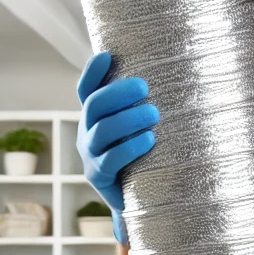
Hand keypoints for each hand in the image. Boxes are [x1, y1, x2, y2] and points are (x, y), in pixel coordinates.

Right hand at [76, 52, 158, 243]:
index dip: (93, 72)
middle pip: (95, 105)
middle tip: (144, 87)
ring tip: (154, 114)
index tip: (109, 56)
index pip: (86, 90)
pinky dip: (130, 148)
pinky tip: (149, 139)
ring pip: (102, 130)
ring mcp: (90, 154)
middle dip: (118, 93)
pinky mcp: (99, 175)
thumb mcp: (141, 130)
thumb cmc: (144, 157)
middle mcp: (87, 132)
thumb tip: (167, 78)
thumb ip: (144, 109)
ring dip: (128, 118)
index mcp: (94, 117)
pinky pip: (110, 159)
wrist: (135, 198)